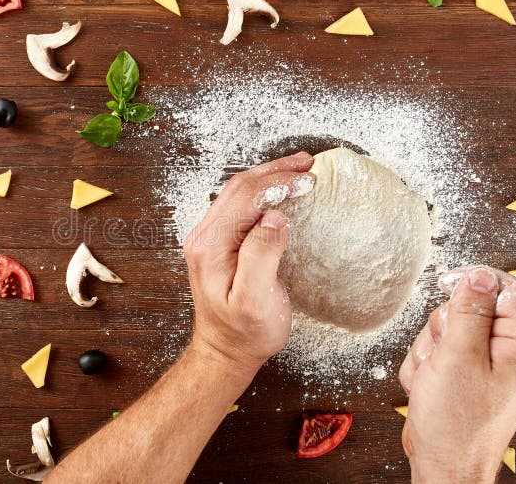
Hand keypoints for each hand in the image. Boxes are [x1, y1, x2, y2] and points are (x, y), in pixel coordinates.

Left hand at [183, 152, 314, 376]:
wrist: (225, 352)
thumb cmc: (244, 333)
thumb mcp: (255, 300)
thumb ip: (261, 256)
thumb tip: (274, 217)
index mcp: (211, 246)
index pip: (246, 197)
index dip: (279, 183)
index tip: (310, 180)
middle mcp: (205, 236)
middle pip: (240, 187)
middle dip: (276, 171)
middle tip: (310, 164)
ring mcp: (211, 238)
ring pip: (239, 192)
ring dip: (270, 177)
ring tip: (300, 168)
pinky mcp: (221, 243)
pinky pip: (241, 205)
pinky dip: (264, 191)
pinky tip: (282, 190)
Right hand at [398, 266, 515, 482]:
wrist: (443, 467)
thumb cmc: (455, 423)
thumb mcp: (459, 357)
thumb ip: (468, 311)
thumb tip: (478, 274)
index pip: (505, 288)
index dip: (474, 280)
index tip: (446, 283)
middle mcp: (509, 353)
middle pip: (470, 307)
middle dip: (443, 326)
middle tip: (443, 353)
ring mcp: (485, 366)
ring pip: (447, 329)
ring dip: (430, 348)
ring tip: (433, 376)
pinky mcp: (465, 376)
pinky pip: (437, 351)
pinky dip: (425, 366)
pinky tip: (428, 386)